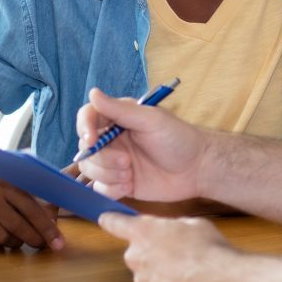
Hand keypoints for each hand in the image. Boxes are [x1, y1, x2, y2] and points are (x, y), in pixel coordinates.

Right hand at [0, 176, 63, 250]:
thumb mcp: (14, 191)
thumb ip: (38, 200)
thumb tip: (60, 214)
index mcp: (4, 183)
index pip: (31, 208)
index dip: (47, 227)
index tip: (59, 243)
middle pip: (18, 226)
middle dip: (35, 239)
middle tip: (43, 245)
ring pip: (5, 239)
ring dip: (14, 242)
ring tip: (11, 234)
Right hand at [76, 88, 210, 202]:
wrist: (197, 169)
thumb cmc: (179, 138)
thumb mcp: (151, 120)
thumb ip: (120, 110)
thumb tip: (93, 93)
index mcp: (119, 119)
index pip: (88, 117)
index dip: (84, 127)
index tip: (92, 139)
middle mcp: (113, 140)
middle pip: (86, 148)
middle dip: (103, 158)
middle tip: (126, 162)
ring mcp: (115, 162)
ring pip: (90, 169)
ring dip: (107, 174)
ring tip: (130, 174)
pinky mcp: (120, 183)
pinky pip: (100, 188)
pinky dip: (111, 189)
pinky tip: (130, 186)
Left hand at [98, 212, 230, 281]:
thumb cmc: (208, 249)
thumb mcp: (193, 223)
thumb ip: (173, 226)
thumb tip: (171, 231)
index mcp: (143, 233)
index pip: (115, 223)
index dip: (111, 219)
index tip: (105, 218)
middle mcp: (137, 259)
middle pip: (136, 251)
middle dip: (151, 248)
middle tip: (177, 246)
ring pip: (148, 272)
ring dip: (162, 269)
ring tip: (190, 266)